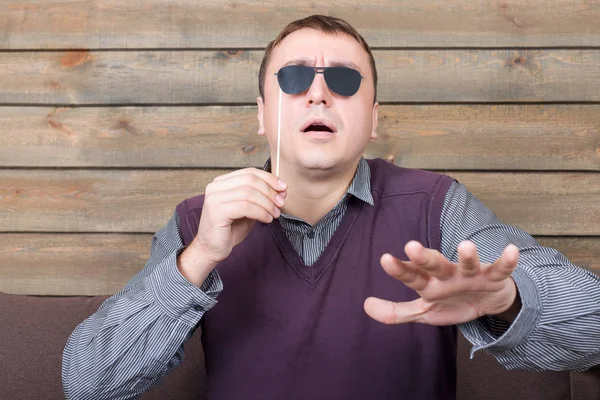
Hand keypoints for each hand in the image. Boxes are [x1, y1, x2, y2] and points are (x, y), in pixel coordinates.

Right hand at [178, 168, 286, 285]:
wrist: (212, 249)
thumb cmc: (230, 229)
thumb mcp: (249, 209)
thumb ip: (261, 197)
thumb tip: (282, 189)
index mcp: (222, 182)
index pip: (249, 172)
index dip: (269, 178)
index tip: (284, 188)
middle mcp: (215, 187)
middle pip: (250, 180)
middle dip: (270, 191)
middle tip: (281, 203)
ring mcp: (214, 198)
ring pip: (249, 193)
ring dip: (267, 204)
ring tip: (275, 214)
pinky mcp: (217, 211)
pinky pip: (245, 207)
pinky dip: (261, 212)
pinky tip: (267, 219)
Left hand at [364, 241, 519, 325]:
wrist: (487, 302)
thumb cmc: (450, 302)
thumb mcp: (423, 311)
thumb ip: (396, 312)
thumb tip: (365, 305)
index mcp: (429, 283)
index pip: (411, 275)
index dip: (399, 269)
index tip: (385, 259)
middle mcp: (448, 274)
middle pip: (435, 264)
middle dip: (425, 256)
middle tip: (412, 246)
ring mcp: (471, 274)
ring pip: (468, 263)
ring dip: (468, 255)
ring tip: (466, 246)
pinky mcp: (494, 277)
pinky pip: (501, 269)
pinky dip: (507, 261)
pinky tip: (511, 251)